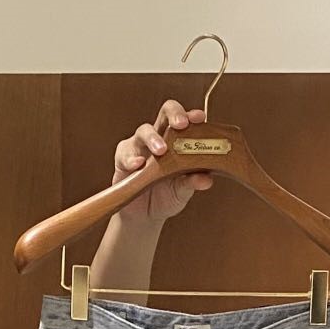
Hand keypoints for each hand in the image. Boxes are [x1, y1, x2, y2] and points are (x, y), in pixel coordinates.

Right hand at [112, 100, 214, 226]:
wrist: (145, 215)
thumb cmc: (166, 196)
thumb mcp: (182, 191)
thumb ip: (192, 182)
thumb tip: (206, 179)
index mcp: (178, 141)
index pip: (186, 121)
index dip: (192, 116)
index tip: (200, 118)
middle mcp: (160, 137)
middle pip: (166, 113)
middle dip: (174, 114)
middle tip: (181, 124)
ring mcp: (140, 146)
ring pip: (144, 131)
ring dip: (153, 138)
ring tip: (161, 151)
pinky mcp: (123, 158)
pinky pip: (125, 153)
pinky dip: (132, 158)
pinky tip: (139, 164)